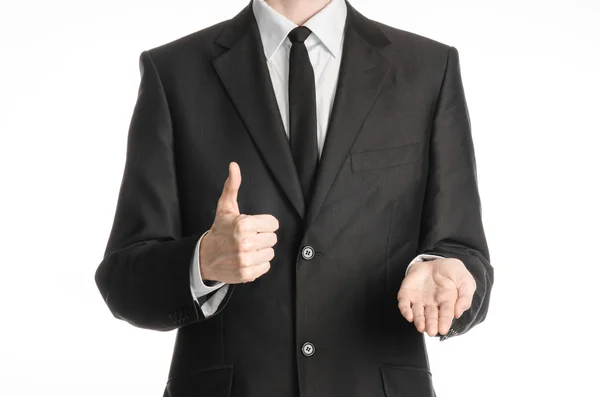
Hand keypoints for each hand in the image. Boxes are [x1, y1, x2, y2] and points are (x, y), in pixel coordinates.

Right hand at [199, 162, 278, 283]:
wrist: (204, 257)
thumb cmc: (220, 230)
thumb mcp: (225, 207)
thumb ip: (232, 186)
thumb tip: (234, 166)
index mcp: (244, 224)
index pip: (273, 224)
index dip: (264, 225)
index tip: (253, 227)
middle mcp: (245, 243)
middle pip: (273, 239)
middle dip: (262, 237)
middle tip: (249, 238)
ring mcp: (246, 260)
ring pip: (271, 253)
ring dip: (261, 251)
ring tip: (248, 249)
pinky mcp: (247, 274)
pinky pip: (266, 266)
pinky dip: (258, 264)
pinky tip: (247, 259)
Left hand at [397, 258, 475, 336]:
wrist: (437, 260)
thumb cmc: (453, 272)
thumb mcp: (465, 281)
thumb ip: (465, 296)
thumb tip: (458, 313)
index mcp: (447, 302)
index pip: (445, 314)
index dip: (444, 322)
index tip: (443, 329)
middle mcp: (432, 304)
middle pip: (431, 317)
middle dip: (431, 325)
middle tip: (431, 331)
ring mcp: (419, 299)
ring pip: (417, 313)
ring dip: (419, 321)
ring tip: (421, 327)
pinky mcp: (407, 293)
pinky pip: (404, 303)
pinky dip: (405, 310)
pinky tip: (408, 315)